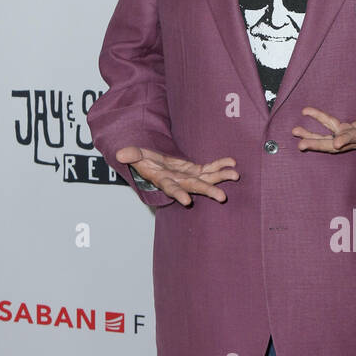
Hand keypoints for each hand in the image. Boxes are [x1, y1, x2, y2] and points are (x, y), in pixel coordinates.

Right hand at [116, 146, 238, 205]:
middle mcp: (180, 182)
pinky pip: (210, 168)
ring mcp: (189, 177)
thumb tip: (120, 153)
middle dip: (208, 191)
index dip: (179, 194)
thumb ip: (131, 154)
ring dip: (221, 177)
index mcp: (164, 180)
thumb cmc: (144, 160)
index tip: (187, 201)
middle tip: (222, 197)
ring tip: (235, 175)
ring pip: (207, 179)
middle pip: (195, 187)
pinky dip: (220, 165)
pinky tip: (232, 163)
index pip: (171, 189)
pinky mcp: (196, 170)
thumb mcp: (136, 155)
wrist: (153, 163)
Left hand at [292, 97, 355, 152]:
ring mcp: (355, 136)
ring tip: (294, 132)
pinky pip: (332, 128)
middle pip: (337, 144)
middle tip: (300, 144)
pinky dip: (320, 122)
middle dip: (319, 144)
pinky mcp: (352, 130)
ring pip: (330, 138)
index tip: (337, 141)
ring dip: (312, 135)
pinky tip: (305, 116)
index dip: (350, 139)